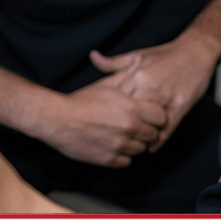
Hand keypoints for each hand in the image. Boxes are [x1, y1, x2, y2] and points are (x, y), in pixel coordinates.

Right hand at [44, 68, 167, 167]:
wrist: (59, 119)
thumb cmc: (83, 100)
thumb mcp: (107, 83)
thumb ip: (127, 72)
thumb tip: (139, 59)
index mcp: (133, 109)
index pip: (161, 118)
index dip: (157, 116)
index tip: (151, 116)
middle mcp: (129, 129)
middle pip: (153, 135)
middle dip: (147, 131)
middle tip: (138, 126)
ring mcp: (119, 146)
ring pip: (140, 150)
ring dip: (135, 143)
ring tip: (124, 135)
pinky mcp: (108, 160)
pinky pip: (126, 161)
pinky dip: (122, 155)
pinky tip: (115, 145)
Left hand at [89, 32, 220, 151]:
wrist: (196, 51)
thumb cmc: (167, 54)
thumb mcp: (138, 54)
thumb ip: (114, 62)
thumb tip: (93, 57)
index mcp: (136, 75)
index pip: (117, 101)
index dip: (110, 115)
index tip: (105, 124)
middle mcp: (149, 87)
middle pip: (130, 116)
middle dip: (123, 129)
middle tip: (117, 139)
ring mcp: (166, 97)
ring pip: (148, 125)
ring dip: (141, 137)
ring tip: (134, 145)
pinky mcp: (180, 106)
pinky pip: (167, 129)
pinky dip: (158, 141)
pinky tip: (152, 146)